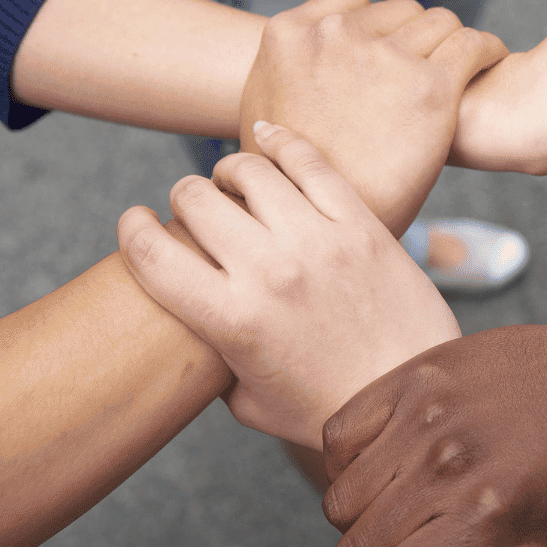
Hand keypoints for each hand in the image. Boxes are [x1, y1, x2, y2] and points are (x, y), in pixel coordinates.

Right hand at [117, 124, 460, 450]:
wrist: (415, 398)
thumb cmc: (332, 409)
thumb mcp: (250, 402)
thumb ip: (214, 361)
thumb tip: (193, 331)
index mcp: (232, 320)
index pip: (151, 254)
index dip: (132, 231)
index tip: (136, 225)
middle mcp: (270, 272)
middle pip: (195, 201)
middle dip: (184, 201)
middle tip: (196, 212)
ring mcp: (318, 243)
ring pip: (250, 171)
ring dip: (229, 172)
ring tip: (233, 183)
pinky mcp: (361, 226)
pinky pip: (311, 163)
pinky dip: (281, 142)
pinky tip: (267, 137)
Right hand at [238, 0, 507, 233]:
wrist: (324, 231)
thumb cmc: (295, 192)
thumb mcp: (264, 124)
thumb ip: (288, 85)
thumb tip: (302, 80)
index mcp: (288, 36)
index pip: (353, 1)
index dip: (380, 26)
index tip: (396, 49)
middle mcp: (335, 36)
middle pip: (400, 12)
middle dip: (418, 36)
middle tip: (435, 65)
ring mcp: (384, 58)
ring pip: (439, 22)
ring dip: (453, 41)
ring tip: (467, 64)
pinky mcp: (430, 86)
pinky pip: (472, 44)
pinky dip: (487, 49)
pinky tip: (491, 61)